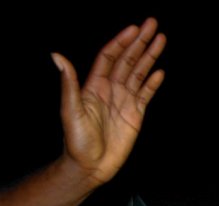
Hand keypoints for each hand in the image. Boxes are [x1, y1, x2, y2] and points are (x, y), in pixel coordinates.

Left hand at [54, 17, 165, 185]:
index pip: (110, 57)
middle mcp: (110, 90)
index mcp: (95, 86)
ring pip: (139, 73)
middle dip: (140, 42)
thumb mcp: (70, 111)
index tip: (134, 29)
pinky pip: (146, 95)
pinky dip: (153, 83)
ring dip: (150, 57)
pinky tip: (160, 72)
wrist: (90, 167)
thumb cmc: (77, 141)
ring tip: (161, 40)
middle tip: (153, 24)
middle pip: (128, 60)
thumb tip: (57, 56)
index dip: (121, 42)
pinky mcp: (135, 116)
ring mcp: (124, 102)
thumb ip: (69, 83)